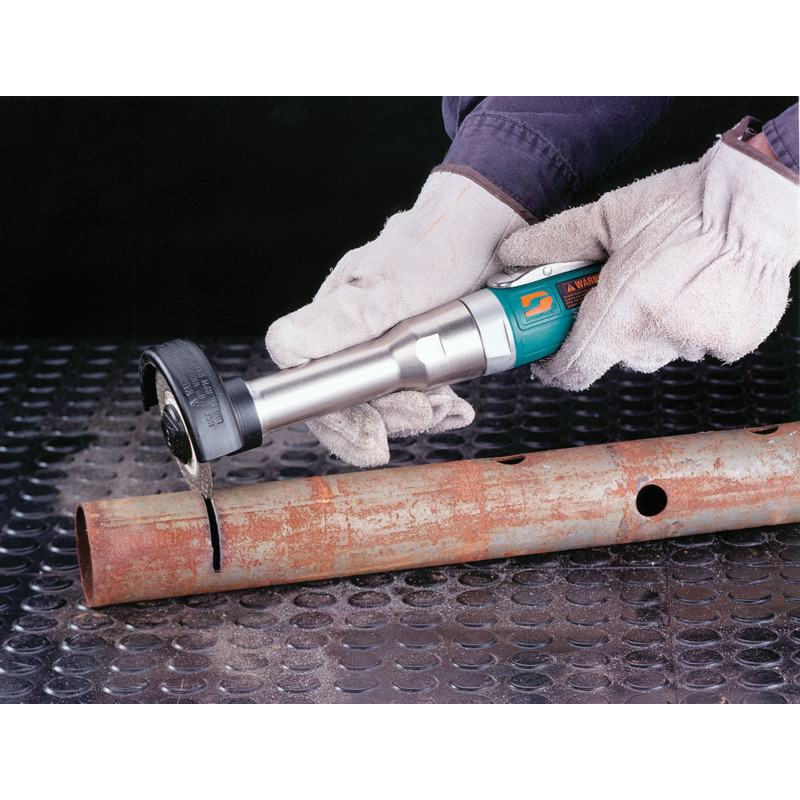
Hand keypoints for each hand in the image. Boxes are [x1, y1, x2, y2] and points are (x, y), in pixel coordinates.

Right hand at [266, 171, 525, 465]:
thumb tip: (287, 347)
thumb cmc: (441, 245)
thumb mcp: (396, 285)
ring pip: (383, 402)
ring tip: (447, 406)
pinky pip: (412, 394)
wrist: (491, 232)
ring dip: (417, 414)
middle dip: (386, 419)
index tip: (372, 437)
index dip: (335, 419)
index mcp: (333, 318)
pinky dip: (435, 406)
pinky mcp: (411, 351)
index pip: (309, 383)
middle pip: (347, 402)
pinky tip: (455, 406)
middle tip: (424, 414)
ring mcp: (381, 343)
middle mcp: (350, 332)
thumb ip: (346, 317)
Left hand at [499, 120, 799, 390]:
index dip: (555, 369)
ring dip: (653, 330)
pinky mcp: (734, 342)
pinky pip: (699, 346)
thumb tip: (511, 253)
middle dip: (609, 335)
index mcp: (624, 308)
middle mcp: (661, 333)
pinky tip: (698, 293)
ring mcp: (700, 341)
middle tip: (618, 299)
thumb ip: (554, 241)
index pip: (576, 367)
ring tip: (665, 286)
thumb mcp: (609, 215)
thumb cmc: (687, 203)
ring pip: (658, 352)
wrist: (759, 197)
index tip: (548, 362)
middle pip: (617, 357)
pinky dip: (693, 327)